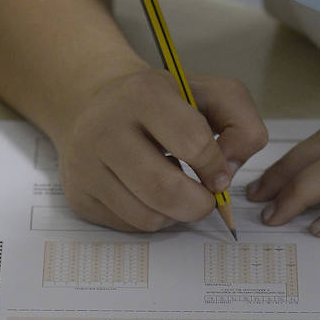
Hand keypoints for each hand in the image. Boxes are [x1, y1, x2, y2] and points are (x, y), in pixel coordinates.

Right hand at [53, 69, 267, 230]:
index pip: (193, 143)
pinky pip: (129, 226)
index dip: (216, 167)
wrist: (95, 105)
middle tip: (205, 198)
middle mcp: (104, 127)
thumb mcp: (207, 94)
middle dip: (199, 204)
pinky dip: (151, 217)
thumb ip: (240, 122)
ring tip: (173, 188)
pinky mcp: (79, 195)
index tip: (219, 173)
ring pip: (147, 217)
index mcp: (142, 93)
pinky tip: (148, 193)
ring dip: (175, 214)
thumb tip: (229, 171)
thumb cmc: (161, 104)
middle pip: (165, 191)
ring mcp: (85, 165)